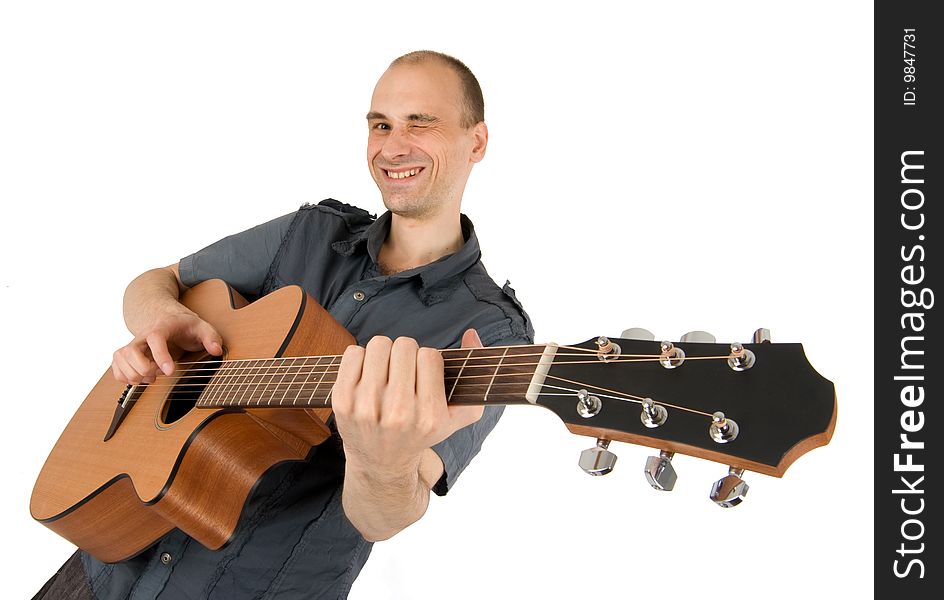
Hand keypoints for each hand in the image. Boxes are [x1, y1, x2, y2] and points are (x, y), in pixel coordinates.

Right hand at [111, 311, 222, 383]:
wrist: (169, 320)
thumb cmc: (186, 326)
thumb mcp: (203, 327)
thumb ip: (211, 337)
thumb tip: (216, 350)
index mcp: (162, 326)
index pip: (155, 338)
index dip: (160, 356)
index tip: (170, 372)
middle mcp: (143, 335)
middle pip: (130, 350)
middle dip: (143, 368)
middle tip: (158, 375)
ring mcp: (133, 344)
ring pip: (120, 358)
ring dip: (133, 374)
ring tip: (151, 378)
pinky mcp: (127, 354)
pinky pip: (116, 366)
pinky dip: (124, 376)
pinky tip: (141, 379)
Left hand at [332, 329, 484, 476]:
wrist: (381, 463)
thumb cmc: (421, 433)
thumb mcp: (457, 416)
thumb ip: (476, 377)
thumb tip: (471, 334)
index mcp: (430, 416)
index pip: (430, 355)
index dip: (427, 361)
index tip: (422, 375)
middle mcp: (399, 413)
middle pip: (404, 346)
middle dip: (405, 354)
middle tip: (403, 372)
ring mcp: (367, 407)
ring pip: (379, 345)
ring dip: (384, 354)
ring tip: (385, 372)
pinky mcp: (342, 402)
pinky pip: (352, 353)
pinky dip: (361, 358)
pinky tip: (367, 376)